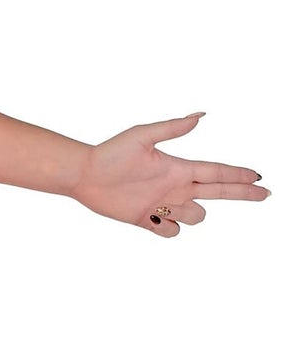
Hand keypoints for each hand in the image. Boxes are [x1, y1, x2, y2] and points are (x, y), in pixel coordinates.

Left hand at [69, 112, 270, 237]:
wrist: (83, 175)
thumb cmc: (110, 153)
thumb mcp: (141, 136)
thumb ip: (171, 128)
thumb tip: (200, 115)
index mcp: (177, 168)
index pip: (216, 172)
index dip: (237, 175)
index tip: (258, 176)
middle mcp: (174, 186)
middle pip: (218, 192)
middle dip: (242, 193)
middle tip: (265, 194)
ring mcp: (161, 204)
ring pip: (195, 217)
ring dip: (190, 215)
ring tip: (164, 206)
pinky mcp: (145, 219)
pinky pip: (169, 232)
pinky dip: (167, 229)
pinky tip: (153, 220)